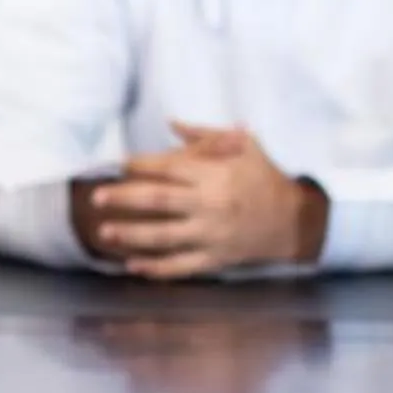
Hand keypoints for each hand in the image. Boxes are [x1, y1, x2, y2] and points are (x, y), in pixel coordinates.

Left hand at [73, 122, 325, 277]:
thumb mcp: (244, 146)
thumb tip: (172, 123)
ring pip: (164, 237)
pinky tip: (131, 266)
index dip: (141, 165)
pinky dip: (155, 268)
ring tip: (105, 231)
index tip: (118, 164)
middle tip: (97, 197)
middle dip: (125, 199)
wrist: (295, 221)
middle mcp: (210, 205)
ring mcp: (211, 235)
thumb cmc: (264, 177)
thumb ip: (206, 134)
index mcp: (214, 175)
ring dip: (131, 235)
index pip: (169, 168)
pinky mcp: (215, 259)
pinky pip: (180, 266)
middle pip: (159, 201)